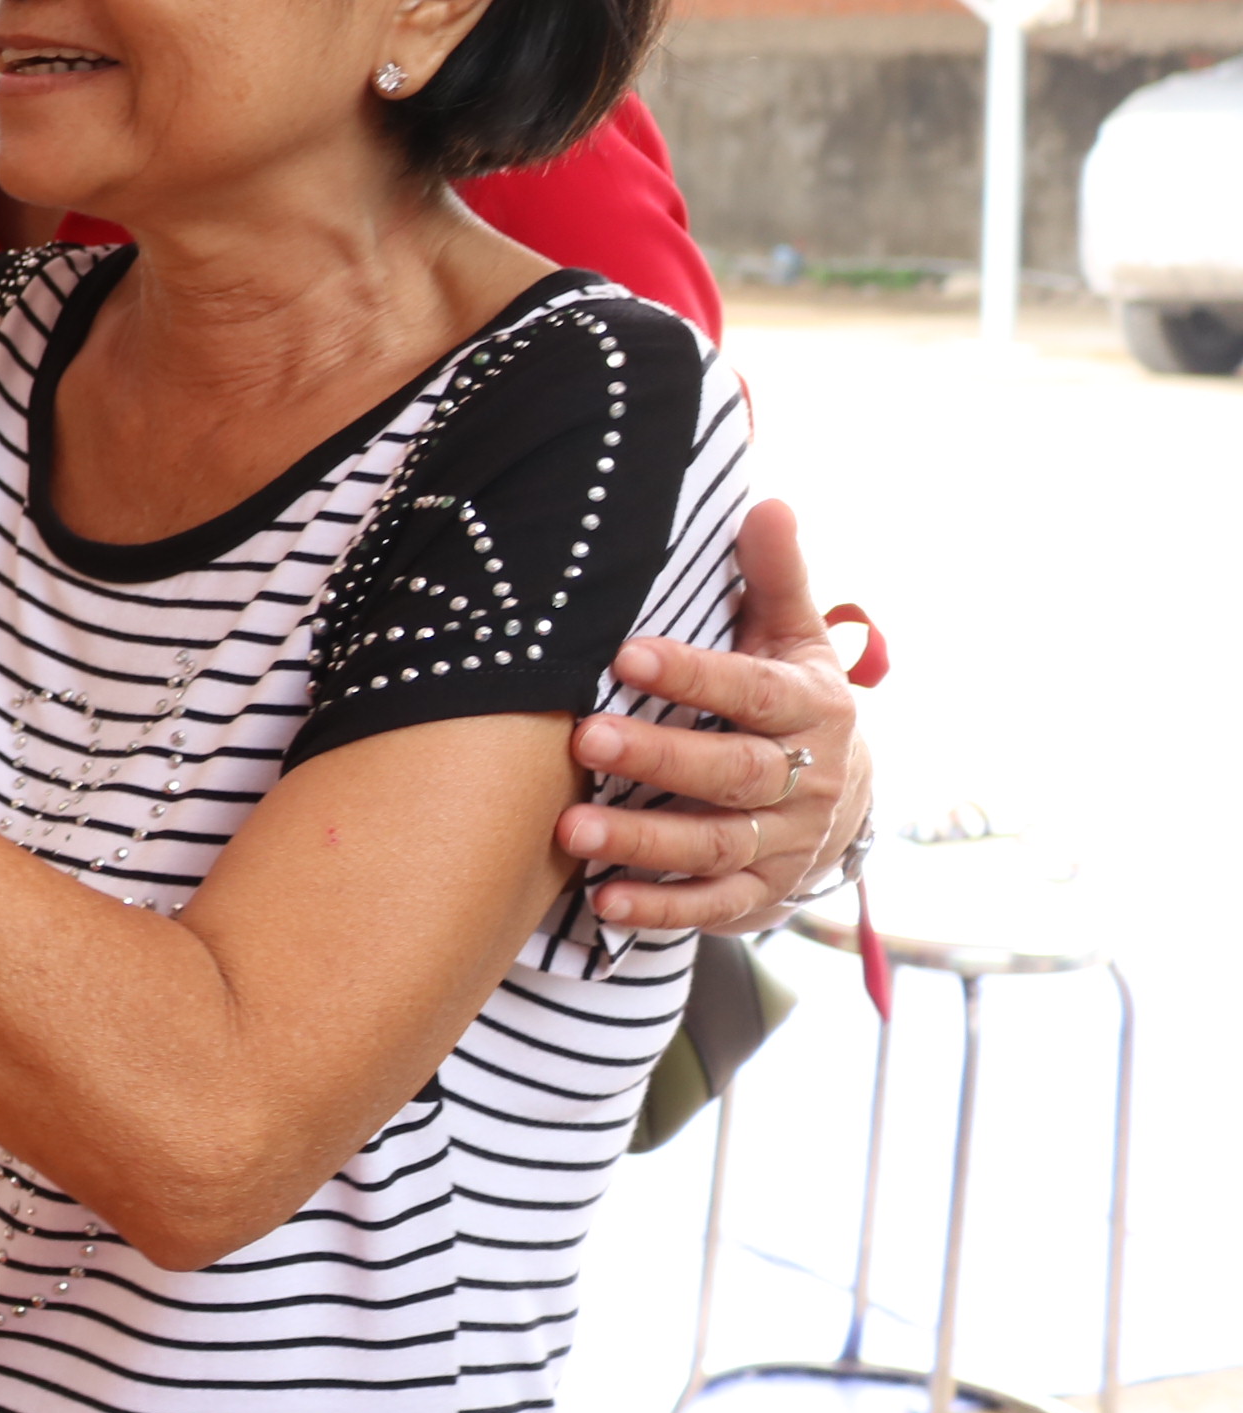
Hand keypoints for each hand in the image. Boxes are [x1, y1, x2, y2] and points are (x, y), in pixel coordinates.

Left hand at [558, 499, 871, 932]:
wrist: (845, 801)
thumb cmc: (791, 701)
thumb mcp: (793, 640)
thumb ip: (776, 578)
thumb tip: (770, 503)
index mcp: (812, 710)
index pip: (753, 691)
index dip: (695, 673)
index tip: (626, 652)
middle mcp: (806, 781)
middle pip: (732, 772)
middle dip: (658, 757)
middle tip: (583, 738)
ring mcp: (785, 844)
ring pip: (716, 845)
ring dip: (642, 840)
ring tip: (568, 829)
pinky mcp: (760, 895)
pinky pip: (712, 907)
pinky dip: (660, 908)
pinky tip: (602, 899)